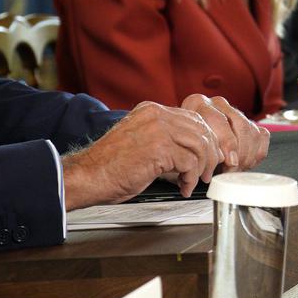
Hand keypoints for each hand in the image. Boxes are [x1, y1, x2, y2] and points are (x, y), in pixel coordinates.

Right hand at [62, 101, 224, 207]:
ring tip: (193, 181)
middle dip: (210, 154)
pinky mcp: (159, 149)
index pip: (193, 119)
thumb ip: (164, 139)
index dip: (206, 140)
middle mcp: (157, 115)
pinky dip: (190, 178)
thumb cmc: (109, 166)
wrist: (87, 176)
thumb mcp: (141, 142)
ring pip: (200, 146)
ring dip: (201, 168)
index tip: (209, 157)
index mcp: (152, 110)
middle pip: (202, 130)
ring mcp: (158, 130)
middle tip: (207, 173)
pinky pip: (190, 162)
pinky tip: (183, 187)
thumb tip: (190, 151)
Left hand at [180, 94, 269, 170]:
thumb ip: (198, 153)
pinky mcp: (249, 122)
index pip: (219, 120)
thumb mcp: (183, 150)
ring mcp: (234, 111)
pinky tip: (244, 163)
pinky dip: (256, 153)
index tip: (228, 163)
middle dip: (239, 153)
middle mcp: (217, 103)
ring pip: (252, 131)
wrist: (186, 147)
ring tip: (236, 170)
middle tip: (232, 171)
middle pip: (240, 125)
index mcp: (197, 103)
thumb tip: (218, 162)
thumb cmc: (183, 149)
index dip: (226, 144)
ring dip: (247, 155)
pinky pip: (261, 136)